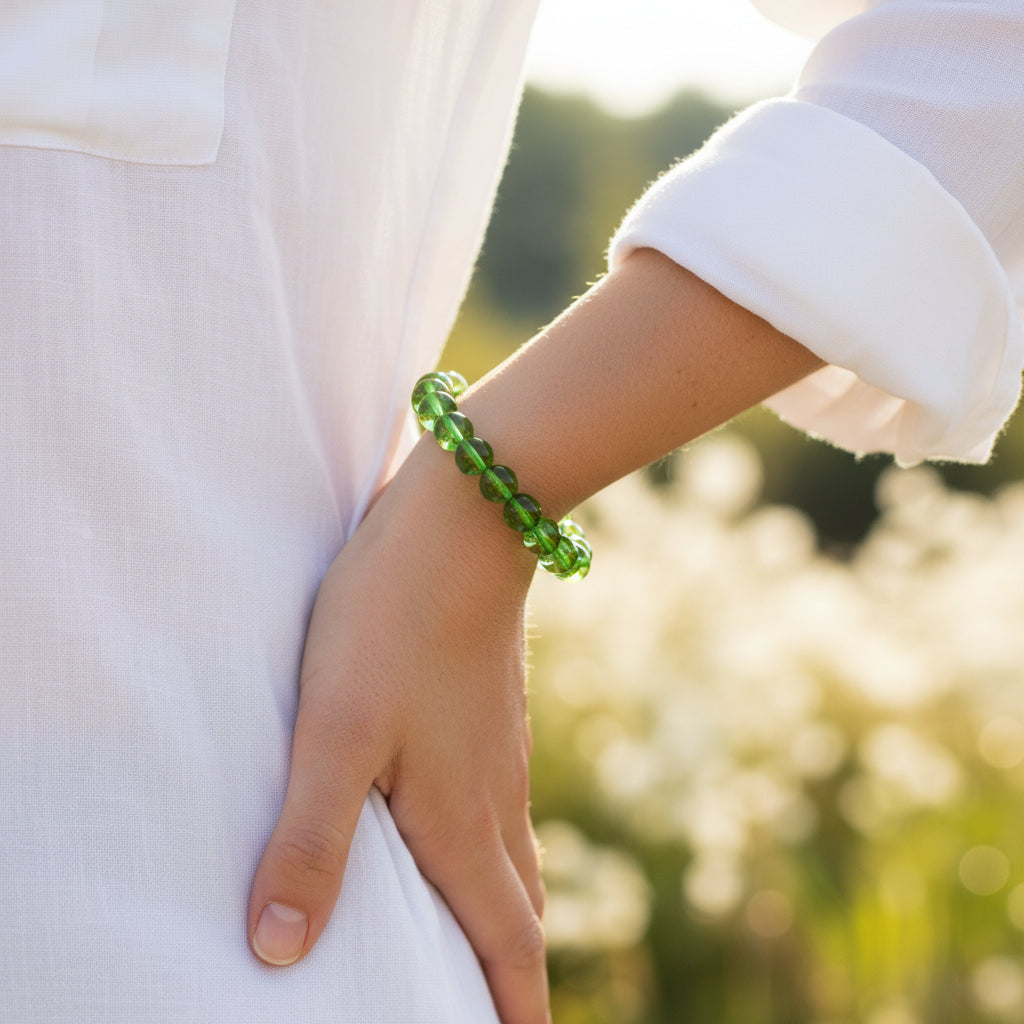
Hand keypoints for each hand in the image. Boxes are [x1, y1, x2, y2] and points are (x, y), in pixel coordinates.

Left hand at [246, 444, 550, 1023]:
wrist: (463, 525)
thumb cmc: (394, 624)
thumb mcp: (335, 732)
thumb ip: (310, 841)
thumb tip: (279, 953)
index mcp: (464, 822)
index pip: (505, 947)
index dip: (516, 1015)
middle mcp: (494, 797)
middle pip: (517, 913)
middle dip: (511, 975)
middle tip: (497, 1009)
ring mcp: (499, 753)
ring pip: (512, 858)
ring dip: (502, 913)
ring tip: (477, 940)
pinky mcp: (490, 716)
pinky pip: (501, 808)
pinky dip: (491, 850)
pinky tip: (459, 828)